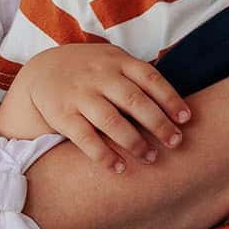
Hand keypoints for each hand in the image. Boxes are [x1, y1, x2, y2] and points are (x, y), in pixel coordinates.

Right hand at [4, 43, 190, 176]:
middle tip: (175, 143)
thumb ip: (138, 76)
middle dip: (158, 124)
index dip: (170, 98)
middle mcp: (99, 76)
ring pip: (111, 120)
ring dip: (134, 142)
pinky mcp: (62, 114)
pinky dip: (104, 155)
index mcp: (117, 61)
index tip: (186, 119)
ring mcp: (79, 95)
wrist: (42, 71)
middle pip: (134, 101)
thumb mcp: (112, 61)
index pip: (149, 78)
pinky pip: (85, 138)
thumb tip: (177, 103)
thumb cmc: (91, 71)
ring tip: (151, 157)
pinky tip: (120, 168)